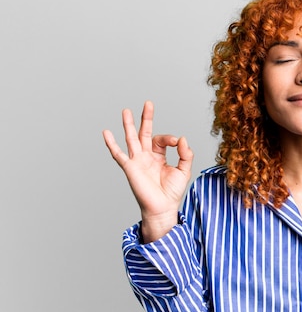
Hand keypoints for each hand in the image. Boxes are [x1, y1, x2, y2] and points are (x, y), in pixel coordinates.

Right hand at [103, 101, 193, 241]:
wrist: (163, 208)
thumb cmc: (172, 192)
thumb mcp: (184, 170)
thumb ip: (186, 154)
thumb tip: (182, 138)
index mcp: (159, 157)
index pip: (162, 140)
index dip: (170, 138)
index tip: (178, 143)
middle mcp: (147, 157)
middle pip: (144, 133)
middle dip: (146, 118)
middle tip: (148, 103)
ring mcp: (137, 161)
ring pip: (131, 139)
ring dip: (129, 125)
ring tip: (126, 111)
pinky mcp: (130, 168)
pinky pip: (118, 154)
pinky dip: (111, 144)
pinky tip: (106, 132)